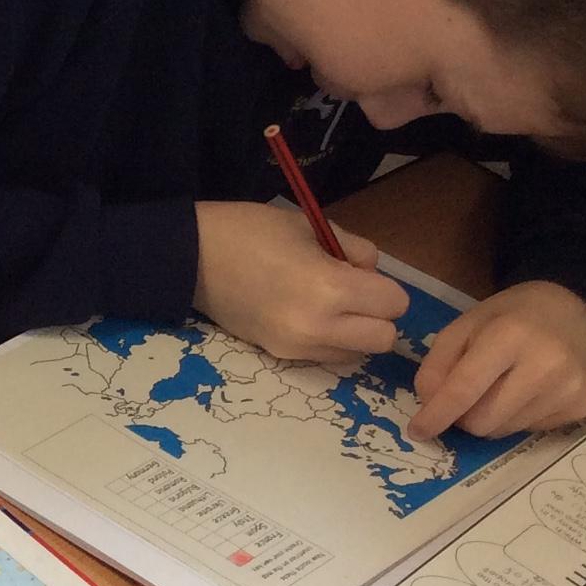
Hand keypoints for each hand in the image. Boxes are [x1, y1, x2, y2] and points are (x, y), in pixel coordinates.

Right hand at [194, 201, 408, 360]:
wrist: (190, 258)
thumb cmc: (251, 231)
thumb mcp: (311, 227)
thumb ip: (354, 250)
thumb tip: (370, 274)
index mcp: (330, 288)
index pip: (394, 304)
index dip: (385, 287)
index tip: (360, 274)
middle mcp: (318, 327)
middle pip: (384, 340)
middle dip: (378, 317)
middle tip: (354, 297)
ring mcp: (297, 346)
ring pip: (357, 355)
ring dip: (354, 334)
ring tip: (328, 308)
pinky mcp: (279, 355)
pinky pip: (326, 357)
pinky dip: (328, 341)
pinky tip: (306, 317)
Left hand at [408, 280, 585, 440]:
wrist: (572, 312)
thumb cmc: (509, 318)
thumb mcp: (464, 326)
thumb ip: (436, 364)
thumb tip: (429, 406)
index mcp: (510, 336)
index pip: (465, 389)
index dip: (436, 415)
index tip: (417, 430)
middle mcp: (546, 365)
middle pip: (482, 420)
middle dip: (463, 416)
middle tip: (467, 396)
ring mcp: (568, 389)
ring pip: (503, 430)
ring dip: (490, 417)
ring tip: (502, 387)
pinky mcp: (580, 406)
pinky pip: (528, 430)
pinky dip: (515, 418)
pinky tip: (527, 391)